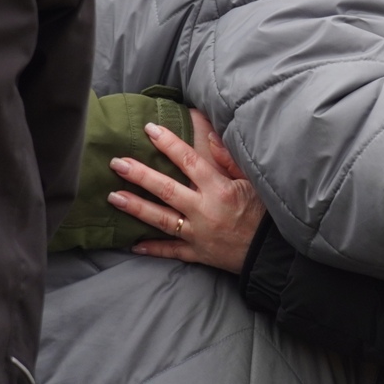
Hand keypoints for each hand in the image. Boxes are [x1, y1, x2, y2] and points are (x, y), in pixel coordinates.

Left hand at [107, 109, 266, 272]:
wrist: (270, 253)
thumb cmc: (265, 213)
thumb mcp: (253, 181)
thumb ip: (230, 159)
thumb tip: (211, 136)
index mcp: (219, 189)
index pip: (188, 161)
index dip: (168, 143)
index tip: (149, 130)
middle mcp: (204, 210)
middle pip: (166, 189)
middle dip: (140, 175)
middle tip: (118, 163)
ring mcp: (197, 234)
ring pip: (161, 219)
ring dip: (136, 207)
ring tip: (113, 196)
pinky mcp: (197, 253)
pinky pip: (170, 251)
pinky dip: (152, 248)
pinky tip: (132, 243)